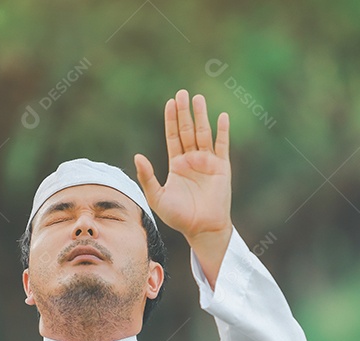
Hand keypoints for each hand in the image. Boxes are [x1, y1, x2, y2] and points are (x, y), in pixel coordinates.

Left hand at [134, 89, 231, 244]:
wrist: (202, 229)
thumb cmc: (179, 217)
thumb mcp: (157, 197)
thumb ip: (147, 177)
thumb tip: (137, 156)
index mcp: (177, 164)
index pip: (173, 136)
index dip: (171, 120)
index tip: (169, 102)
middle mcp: (192, 160)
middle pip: (188, 130)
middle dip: (184, 112)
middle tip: (182, 92)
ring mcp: (208, 162)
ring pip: (204, 134)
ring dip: (201, 116)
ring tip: (198, 98)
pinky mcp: (222, 167)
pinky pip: (222, 145)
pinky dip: (222, 131)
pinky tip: (221, 116)